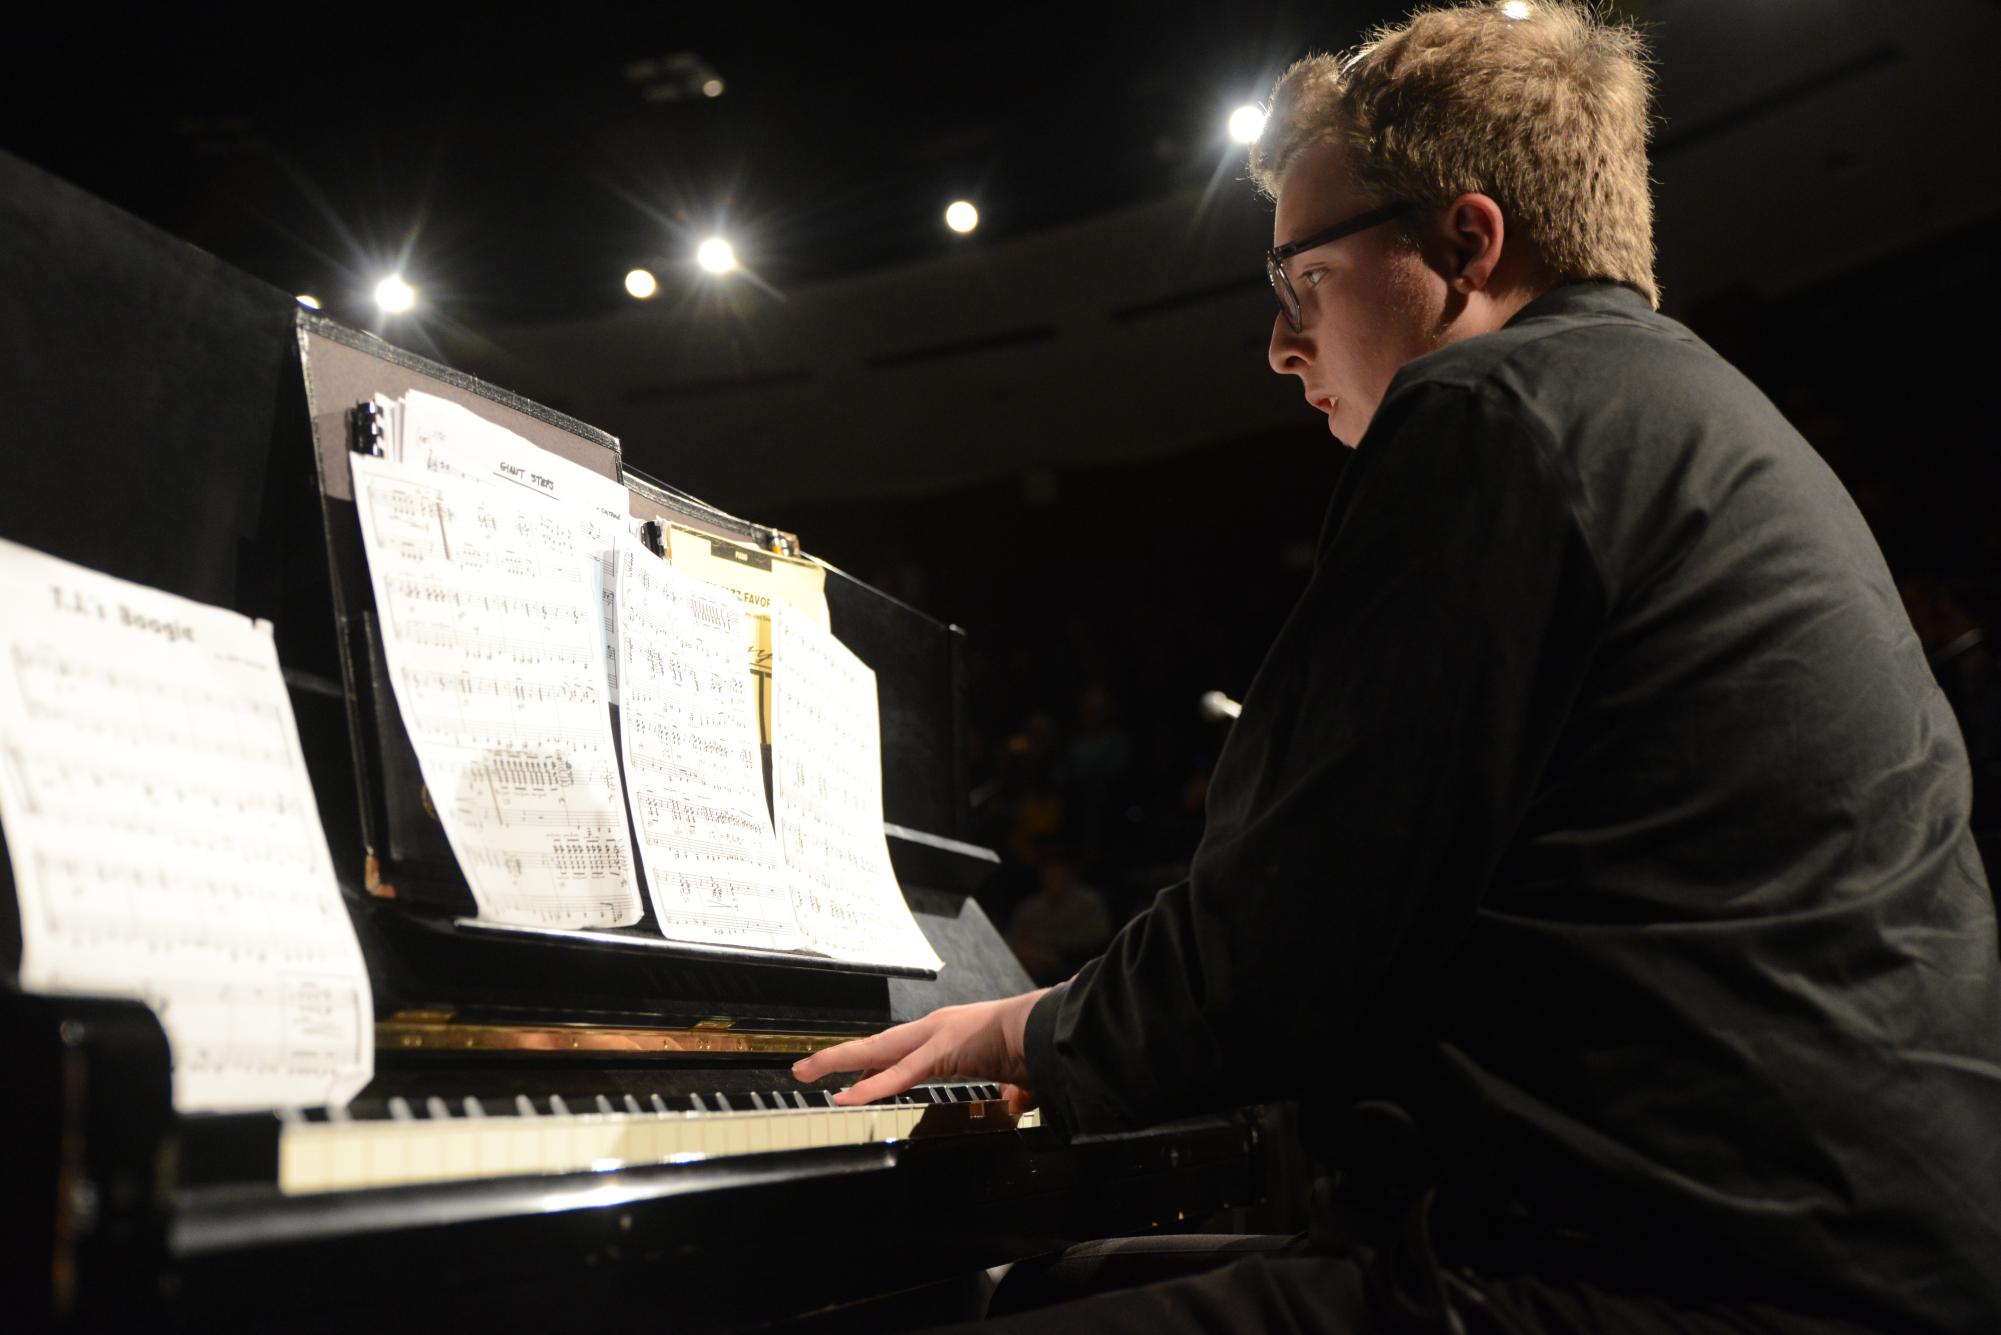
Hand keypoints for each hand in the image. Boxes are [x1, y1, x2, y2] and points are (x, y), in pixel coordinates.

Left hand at [793, 988, 1047, 1115]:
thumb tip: (1016, 1102)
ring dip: (838, 1063)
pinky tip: (847, 1095)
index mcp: (949, 1035)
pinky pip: (899, 1074)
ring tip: (805, 1073)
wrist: (1049, 1028)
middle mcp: (934, 1030)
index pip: (900, 1050)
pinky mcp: (940, 1051)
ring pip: (876, 1052)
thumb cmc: (1035, 1044)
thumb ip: (1012, 1089)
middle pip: (877, 1045)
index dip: (872, 1064)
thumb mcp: (1018, 1072)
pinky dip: (871, 1086)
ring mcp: (934, 1036)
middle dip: (840, 1057)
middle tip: (804, 1067)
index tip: (850, 1076)